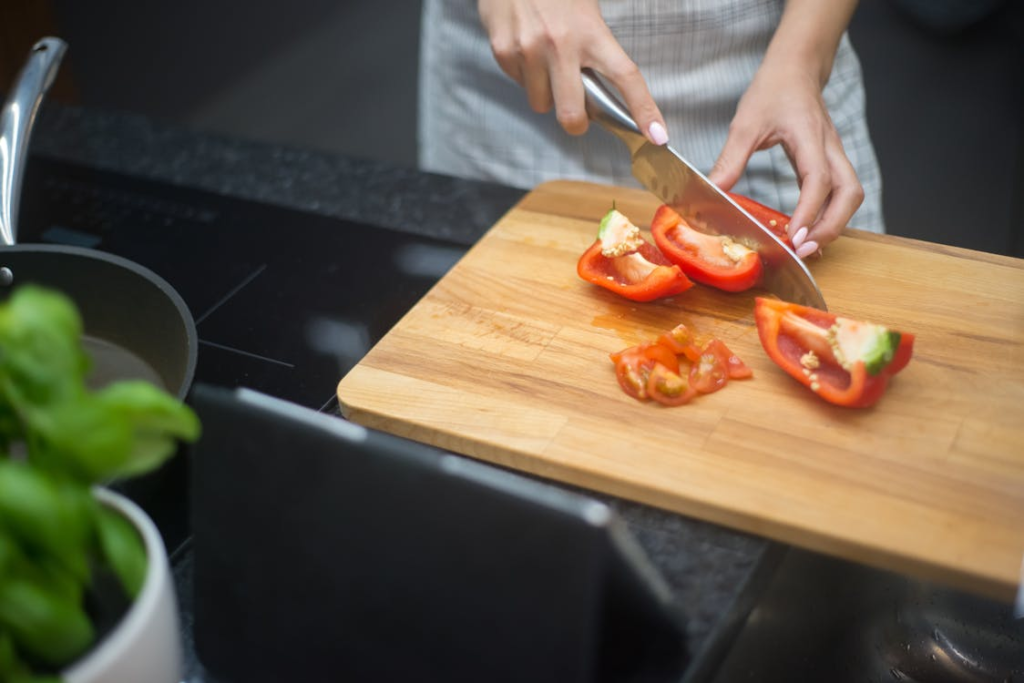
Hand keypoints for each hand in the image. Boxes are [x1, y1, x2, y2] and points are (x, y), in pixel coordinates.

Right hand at [478, 0, 668, 144]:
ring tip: (546, 62)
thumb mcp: (586, 12)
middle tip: (579, 113)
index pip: (625, 77)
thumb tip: (597, 100)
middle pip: (572, 113)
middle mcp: (560, 44)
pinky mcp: (503, 51)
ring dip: (547, 94)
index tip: (657, 135)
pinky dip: (525, 76)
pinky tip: (527, 49)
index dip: (644, 110)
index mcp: (591, 32)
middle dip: (576, 121)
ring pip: (541, 104)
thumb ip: (595, 53)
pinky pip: (518, 84)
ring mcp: (529, 50)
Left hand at [707, 61, 864, 257]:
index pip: (819, 178)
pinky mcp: (830, 161)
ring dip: (834, 224)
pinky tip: (807, 230)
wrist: (796, 69)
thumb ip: (731, 158)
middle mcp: (829, 148)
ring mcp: (833, 155)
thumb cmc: (773, 90)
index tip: (795, 235)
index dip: (809, 210)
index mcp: (810, 136)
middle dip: (831, 226)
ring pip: (850, 195)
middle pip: (850, 194)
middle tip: (804, 250)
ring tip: (807, 246)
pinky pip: (839, 193)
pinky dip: (828, 215)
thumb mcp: (746, 123)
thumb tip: (714, 191)